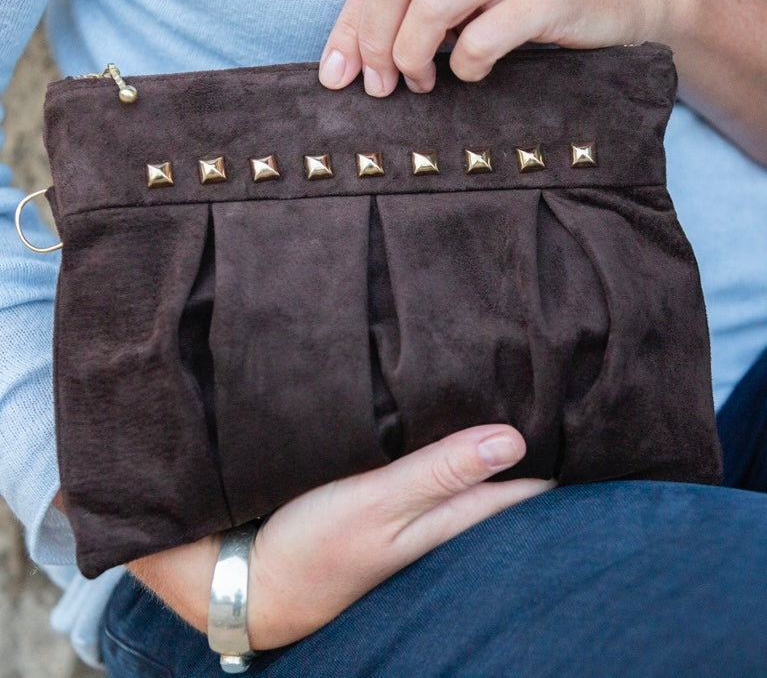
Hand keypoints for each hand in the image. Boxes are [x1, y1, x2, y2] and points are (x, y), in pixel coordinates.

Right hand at [128, 424, 553, 648]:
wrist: (256, 583)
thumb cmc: (312, 543)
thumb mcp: (376, 503)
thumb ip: (440, 471)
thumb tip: (513, 439)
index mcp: (447, 521)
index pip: (526, 492)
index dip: (558, 456)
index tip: (587, 422)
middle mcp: (440, 524)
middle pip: (507, 488)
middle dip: (539, 452)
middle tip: (571, 407)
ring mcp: (416, 523)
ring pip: (476, 483)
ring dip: (501, 454)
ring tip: (532, 414)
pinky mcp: (389, 514)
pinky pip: (442, 482)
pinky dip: (461, 459)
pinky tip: (465, 442)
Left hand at [318, 0, 666, 95]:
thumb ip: (415, 7)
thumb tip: (352, 62)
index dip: (350, 26)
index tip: (336, 74)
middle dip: (374, 43)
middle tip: (381, 85)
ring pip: (429, 9)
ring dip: (413, 59)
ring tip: (423, 83)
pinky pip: (480, 40)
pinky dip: (465, 68)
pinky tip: (474, 73)